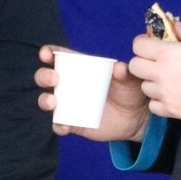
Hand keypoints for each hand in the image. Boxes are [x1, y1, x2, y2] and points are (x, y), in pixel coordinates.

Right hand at [36, 45, 150, 142]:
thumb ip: (125, 73)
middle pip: (45, 77)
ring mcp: (68, 105)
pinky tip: (65, 126)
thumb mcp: (130, 80)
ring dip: (45, 100)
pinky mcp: (72, 123)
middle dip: (44, 76)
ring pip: (46, 101)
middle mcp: (68, 85)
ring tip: (53, 102)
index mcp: (79, 68)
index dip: (48, 53)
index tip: (46, 54)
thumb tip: (119, 68)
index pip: (58, 57)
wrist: (136, 118)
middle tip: (54, 79)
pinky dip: (58, 125)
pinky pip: (59, 125)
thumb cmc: (130, 91)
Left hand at [127, 21, 180, 125]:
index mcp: (168, 53)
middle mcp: (161, 73)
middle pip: (134, 66)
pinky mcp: (171, 111)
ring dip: (152, 82)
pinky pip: (153, 105)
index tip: (152, 45)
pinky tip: (171, 96)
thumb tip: (175, 26)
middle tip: (157, 63)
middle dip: (143, 62)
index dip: (143, 43)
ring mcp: (164, 94)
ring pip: (144, 87)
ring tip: (168, 81)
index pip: (137, 45)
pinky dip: (159, 101)